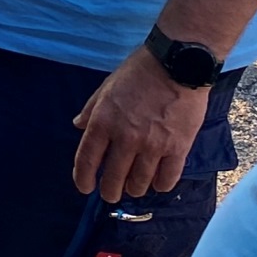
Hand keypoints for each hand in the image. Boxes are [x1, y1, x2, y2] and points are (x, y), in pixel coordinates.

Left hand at [71, 50, 209, 201]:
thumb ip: (92, 110)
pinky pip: (167, 179)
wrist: (178, 64)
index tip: (85, 188)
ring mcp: (153, 145)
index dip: (83, 179)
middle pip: (113, 179)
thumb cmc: (139, 71)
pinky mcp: (178, 148)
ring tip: (134, 187)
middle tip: (112, 193)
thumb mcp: (107, 87)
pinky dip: (160, 185)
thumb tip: (79, 126)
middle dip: (110, 191)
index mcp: (103, 122)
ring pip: (139, 183)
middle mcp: (125, 138)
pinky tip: (158, 182)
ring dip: (134, 189)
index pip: (87, 160)